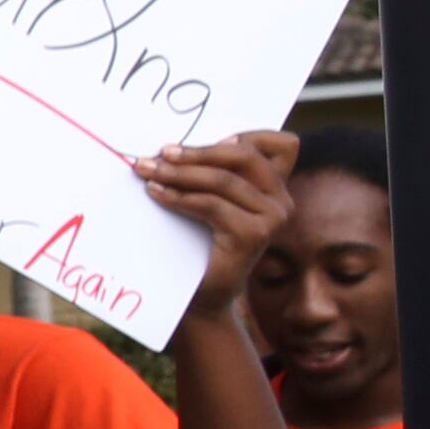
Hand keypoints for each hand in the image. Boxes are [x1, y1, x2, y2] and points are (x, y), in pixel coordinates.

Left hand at [130, 130, 298, 322]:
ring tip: (146, 171)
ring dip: (179, 173)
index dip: (249, 134)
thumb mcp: (211, 201)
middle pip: (245, 157)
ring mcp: (272, 218)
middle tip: (159, 153)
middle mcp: (281, 200)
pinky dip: (179, 196)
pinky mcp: (253, 236)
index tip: (205, 138)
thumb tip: (176, 144)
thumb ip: (213, 173)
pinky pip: (211, 205)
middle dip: (198, 152)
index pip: (283, 144)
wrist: (203, 295)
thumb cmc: (201, 243)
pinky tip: (156, 193)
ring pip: (223, 180)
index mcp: (275, 186)